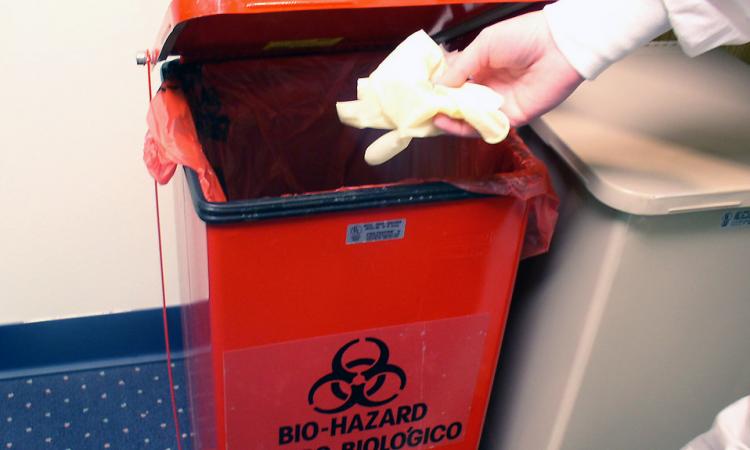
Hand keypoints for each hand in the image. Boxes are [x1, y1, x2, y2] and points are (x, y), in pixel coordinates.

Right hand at [434, 11, 583, 134]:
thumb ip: (461, 66)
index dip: (439, 89)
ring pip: (470, 119)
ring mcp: (499, 104)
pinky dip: (466, 128)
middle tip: (423, 110)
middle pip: (459, 104)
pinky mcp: (511, 118)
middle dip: (441, 107)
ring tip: (433, 118)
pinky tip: (450, 123)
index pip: (454, 83)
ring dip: (450, 121)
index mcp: (482, 67)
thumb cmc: (525, 37)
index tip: (422, 93)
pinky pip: (485, 127)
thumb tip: (440, 85)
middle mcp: (489, 87)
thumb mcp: (484, 44)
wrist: (559, 46)